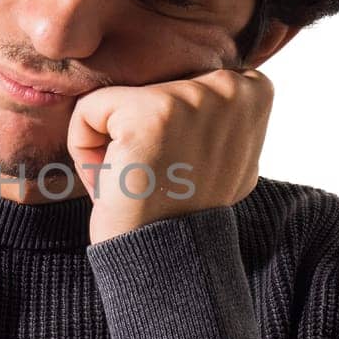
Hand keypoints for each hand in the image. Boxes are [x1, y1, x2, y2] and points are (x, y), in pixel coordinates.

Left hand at [66, 68, 274, 245]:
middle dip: (139, 133)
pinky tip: (113, 181)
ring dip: (112, 144)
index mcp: (254, 92)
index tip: (182, 166)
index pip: (180, 78)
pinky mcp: (150, 112)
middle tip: (159, 178)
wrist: (166, 260)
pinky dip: (84, 150)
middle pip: (147, 85)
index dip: (170, 127)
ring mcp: (192, 97)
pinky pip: (88, 112)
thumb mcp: (227, 151)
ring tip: (138, 180)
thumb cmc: (185, 208)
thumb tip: (200, 91)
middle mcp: (231, 88)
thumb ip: (215, 111)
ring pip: (115, 100)